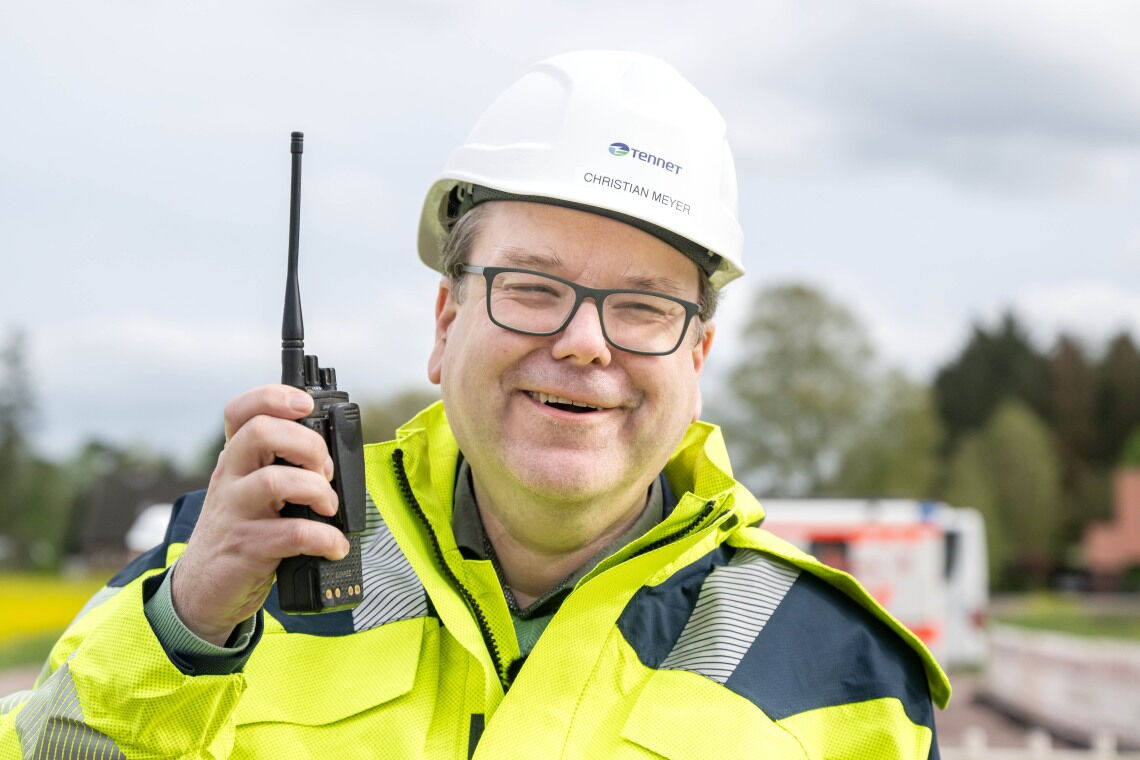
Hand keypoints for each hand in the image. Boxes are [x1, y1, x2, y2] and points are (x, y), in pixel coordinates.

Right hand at [171, 384, 347, 644]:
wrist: (202, 590)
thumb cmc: (242, 531)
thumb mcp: (252, 491)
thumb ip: (281, 466)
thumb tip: (336, 452)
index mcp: (237, 459)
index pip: (241, 411)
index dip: (273, 397)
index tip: (305, 404)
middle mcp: (231, 478)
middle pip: (261, 433)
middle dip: (308, 444)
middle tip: (325, 471)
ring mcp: (236, 512)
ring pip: (275, 481)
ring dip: (317, 490)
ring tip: (330, 508)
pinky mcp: (247, 547)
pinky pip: (293, 533)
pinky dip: (325, 538)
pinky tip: (335, 546)